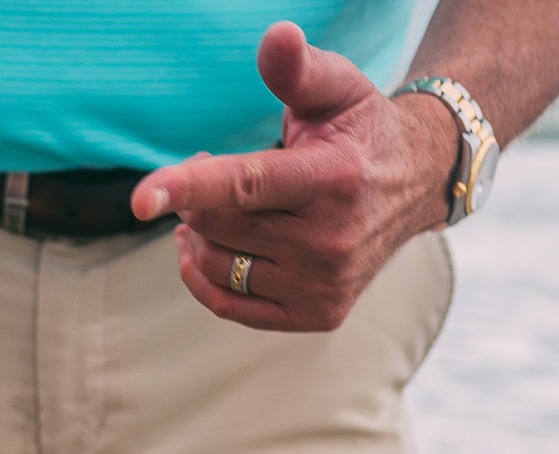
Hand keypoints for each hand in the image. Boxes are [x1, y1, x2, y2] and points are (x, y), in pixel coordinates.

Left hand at [132, 21, 458, 331]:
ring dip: (198, 237)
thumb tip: (276, 35)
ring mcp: (325, 282)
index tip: (141, 198)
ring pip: (218, 266)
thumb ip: (297, 69)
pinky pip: (231, 305)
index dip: (188, 187)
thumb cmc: (360, 129)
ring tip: (212, 208)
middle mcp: (331, 238)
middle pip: (217, 225)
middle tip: (207, 167)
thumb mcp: (336, 88)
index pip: (245, 186)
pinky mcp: (318, 313)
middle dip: (196, 197)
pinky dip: (204, 278)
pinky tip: (201, 249)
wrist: (417, 183)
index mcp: (332, 179)